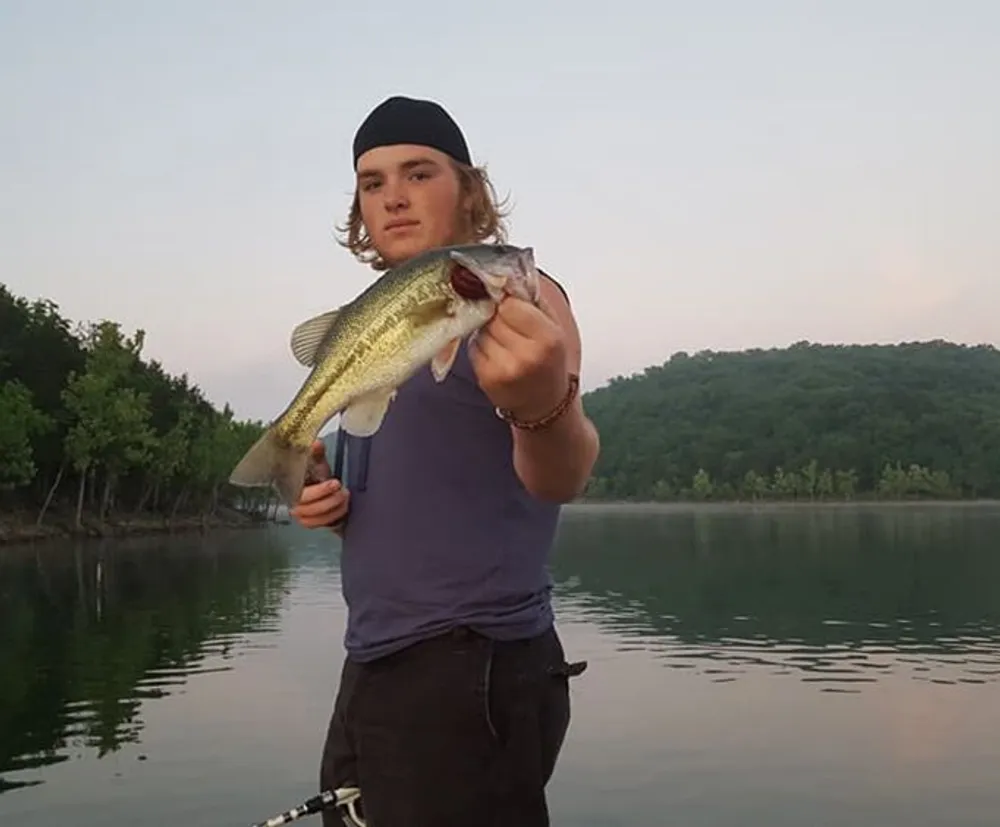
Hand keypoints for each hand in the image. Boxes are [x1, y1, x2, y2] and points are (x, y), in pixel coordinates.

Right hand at [290, 440, 350, 529]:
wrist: (323, 492)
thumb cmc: (317, 478)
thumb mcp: (318, 464)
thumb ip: (317, 454)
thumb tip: (316, 443)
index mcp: (292, 487)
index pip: (301, 492)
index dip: (319, 490)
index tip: (335, 483)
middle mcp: (293, 503)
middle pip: (308, 507)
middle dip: (329, 499)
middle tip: (343, 491)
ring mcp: (301, 515)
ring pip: (315, 517)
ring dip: (334, 508)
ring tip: (345, 497)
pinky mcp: (310, 523)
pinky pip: (321, 524)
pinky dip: (334, 517)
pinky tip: (342, 508)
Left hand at [469, 295, 569, 420]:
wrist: (545, 404)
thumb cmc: (549, 361)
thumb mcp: (554, 328)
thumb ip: (534, 299)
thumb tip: (507, 273)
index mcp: (548, 339)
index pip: (510, 305)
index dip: (508, 304)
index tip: (511, 307)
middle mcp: (527, 356)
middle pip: (493, 317)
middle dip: (497, 317)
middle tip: (509, 328)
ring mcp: (504, 370)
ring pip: (481, 331)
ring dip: (488, 332)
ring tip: (505, 344)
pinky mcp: (487, 379)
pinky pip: (473, 348)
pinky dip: (481, 348)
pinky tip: (496, 356)